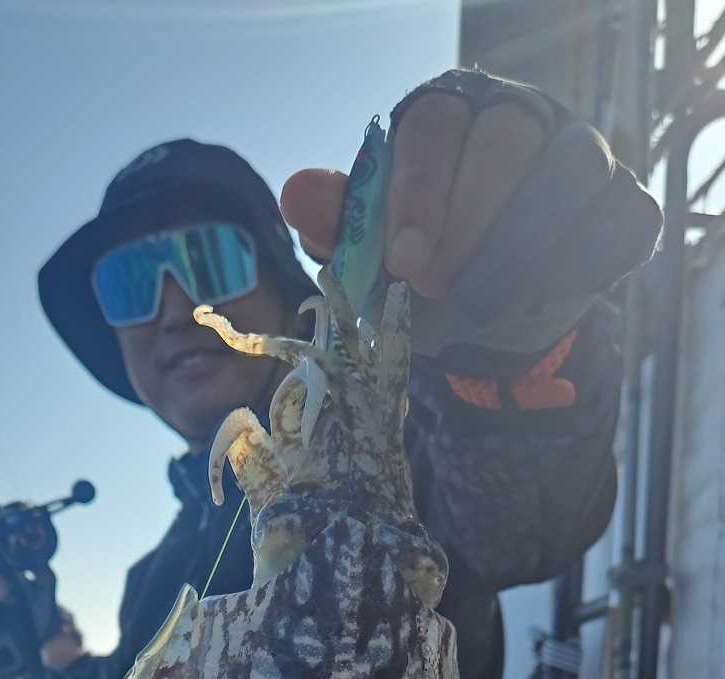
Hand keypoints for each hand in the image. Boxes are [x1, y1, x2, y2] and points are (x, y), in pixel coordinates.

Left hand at [281, 70, 662, 361]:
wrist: (484, 322)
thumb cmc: (423, 272)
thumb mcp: (372, 258)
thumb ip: (342, 225)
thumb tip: (296, 193)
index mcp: (446, 113)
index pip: (434, 128)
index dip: (419, 194)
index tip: (405, 264)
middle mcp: (517, 117)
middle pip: (506, 143)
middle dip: (471, 224)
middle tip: (439, 291)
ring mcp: (580, 153)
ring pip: (570, 175)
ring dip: (525, 249)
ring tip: (485, 307)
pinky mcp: (624, 201)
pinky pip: (621, 218)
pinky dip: (585, 263)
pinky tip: (544, 299)